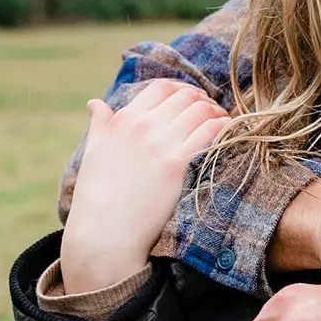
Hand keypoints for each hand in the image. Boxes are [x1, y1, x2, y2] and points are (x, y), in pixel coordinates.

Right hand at [60, 81, 229, 294]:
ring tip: (223, 123)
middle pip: (187, 97)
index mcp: (123, 120)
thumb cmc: (98, 196)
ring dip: (217, 113)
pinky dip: (223, 128)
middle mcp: (142, 126)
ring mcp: (161, 143)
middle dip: (204, 101)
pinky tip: (227, 135)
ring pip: (202, 110)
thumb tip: (95, 103)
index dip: (184, 89)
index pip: (163, 87)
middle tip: (213, 113)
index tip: (193, 100)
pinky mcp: (178, 164)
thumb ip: (100, 124)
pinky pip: (211, 132)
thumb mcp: (93, 153)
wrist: (105, 233)